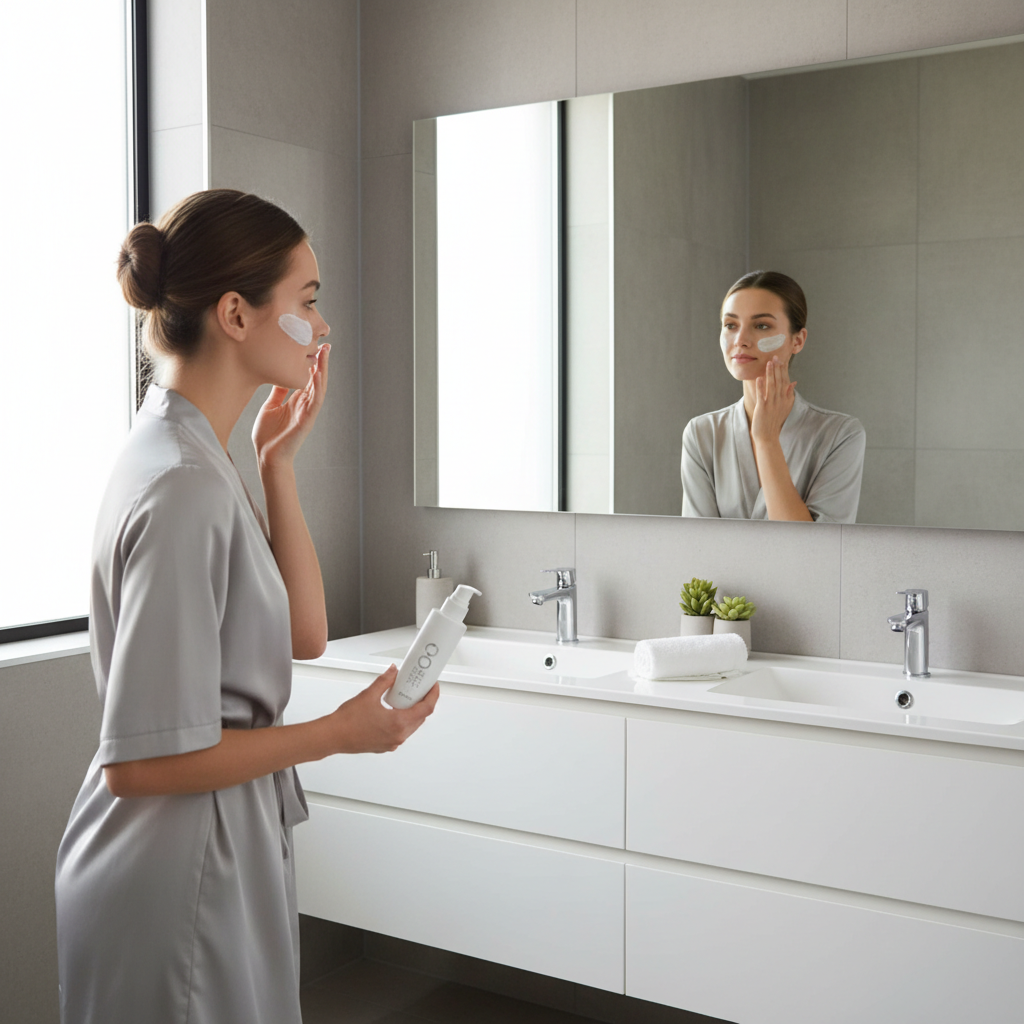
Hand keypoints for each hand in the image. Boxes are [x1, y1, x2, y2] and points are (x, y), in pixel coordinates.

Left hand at [252, 343, 329, 469]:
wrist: (267, 457)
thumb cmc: (267, 436)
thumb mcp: (270, 407)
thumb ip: (277, 393)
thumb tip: (279, 375)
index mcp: (296, 401)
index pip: (307, 378)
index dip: (311, 363)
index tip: (312, 345)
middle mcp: (304, 405)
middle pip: (317, 379)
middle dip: (321, 362)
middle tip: (325, 343)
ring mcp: (307, 412)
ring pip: (320, 387)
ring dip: (324, 370)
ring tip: (325, 352)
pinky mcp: (307, 420)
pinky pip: (316, 401)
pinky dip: (319, 387)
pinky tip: (320, 373)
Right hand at [324, 665, 439, 753]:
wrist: (332, 736)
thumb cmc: (347, 721)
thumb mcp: (369, 695)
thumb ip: (385, 681)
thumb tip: (394, 672)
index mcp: (398, 723)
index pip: (426, 709)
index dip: (433, 696)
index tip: (433, 687)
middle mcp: (398, 736)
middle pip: (420, 718)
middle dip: (423, 702)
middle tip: (419, 689)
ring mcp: (392, 743)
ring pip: (411, 726)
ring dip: (412, 712)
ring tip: (406, 698)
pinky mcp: (385, 746)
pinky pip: (401, 732)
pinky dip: (402, 721)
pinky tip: (393, 711)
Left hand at [751, 356, 795, 447]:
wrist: (768, 436)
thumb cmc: (774, 421)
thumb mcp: (785, 407)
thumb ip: (789, 394)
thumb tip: (794, 382)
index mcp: (785, 399)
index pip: (785, 381)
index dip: (783, 370)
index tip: (782, 360)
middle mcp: (780, 400)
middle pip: (779, 381)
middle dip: (777, 369)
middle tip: (775, 356)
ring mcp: (771, 404)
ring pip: (771, 386)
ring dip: (770, 374)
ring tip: (769, 363)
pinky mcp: (762, 408)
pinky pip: (761, 395)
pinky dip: (760, 387)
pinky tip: (759, 378)